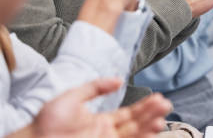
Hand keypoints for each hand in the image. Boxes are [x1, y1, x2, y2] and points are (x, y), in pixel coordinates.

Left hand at [29, 79, 170, 137]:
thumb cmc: (47, 121)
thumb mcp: (73, 97)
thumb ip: (95, 88)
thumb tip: (118, 80)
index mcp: (101, 122)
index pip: (128, 114)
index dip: (144, 107)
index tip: (158, 98)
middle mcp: (106, 135)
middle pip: (135, 125)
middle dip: (151, 115)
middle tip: (166, 105)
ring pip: (133, 137)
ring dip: (147, 129)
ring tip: (161, 121)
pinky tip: (149, 134)